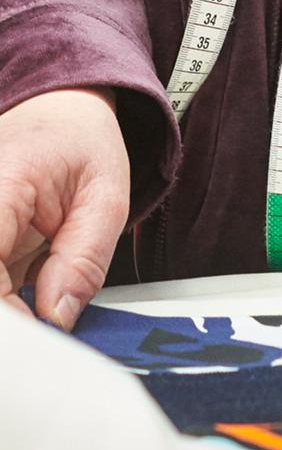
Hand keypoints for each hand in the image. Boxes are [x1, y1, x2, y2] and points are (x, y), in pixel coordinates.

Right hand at [0, 89, 129, 330]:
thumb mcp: (105, 194)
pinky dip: (8, 305)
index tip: (44, 339)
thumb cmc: (80, 141)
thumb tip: (56, 318)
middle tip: (48, 340)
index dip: (11, 319)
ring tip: (45, 311)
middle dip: (12, 325)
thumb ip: (84, 257)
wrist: (56, 109)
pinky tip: (29, 302)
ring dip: (11, 315)